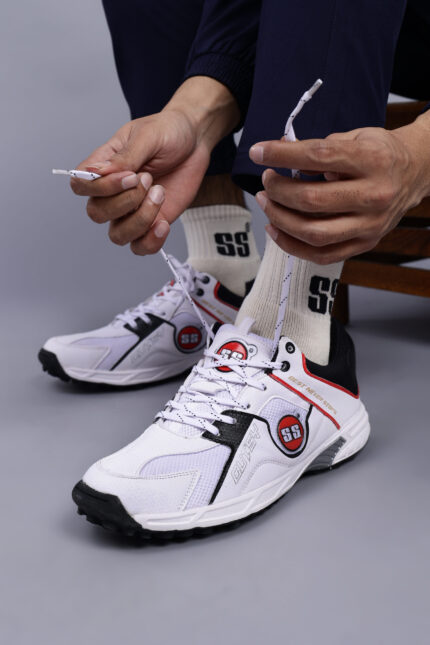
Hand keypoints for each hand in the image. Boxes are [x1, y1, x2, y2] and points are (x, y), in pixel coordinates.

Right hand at [70, 77, 239, 254]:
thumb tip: (95, 173)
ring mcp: (131, 211)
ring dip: (140, 219)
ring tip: (160, 193)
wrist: (195, 141)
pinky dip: (150, 241)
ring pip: (117, 235)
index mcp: (103, 167)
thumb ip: (124, 157)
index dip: (101, 188)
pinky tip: (163, 224)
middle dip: (126, 201)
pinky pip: (140, 247)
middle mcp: (112, 193)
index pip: (80, 186)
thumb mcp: (147, 136)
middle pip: (97, 213)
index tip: (130, 175)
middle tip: (149, 179)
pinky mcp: (151, 223)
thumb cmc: (167, 132)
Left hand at [249, 121, 429, 263]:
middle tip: (266, 181)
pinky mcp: (366, 243)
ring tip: (266, 203)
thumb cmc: (380, 153)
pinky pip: (323, 255)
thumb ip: (319, 146)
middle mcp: (374, 195)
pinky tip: (277, 229)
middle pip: (312, 200)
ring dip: (280, 219)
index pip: (318, 157)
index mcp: (372, 161)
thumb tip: (277, 151)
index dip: (282, 155)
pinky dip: (293, 245)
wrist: (416, 173)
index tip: (258, 152)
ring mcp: (370, 224)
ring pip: (314, 233)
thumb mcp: (355, 137)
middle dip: (278, 191)